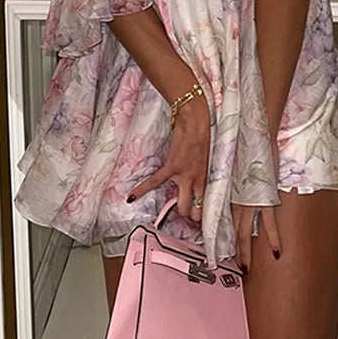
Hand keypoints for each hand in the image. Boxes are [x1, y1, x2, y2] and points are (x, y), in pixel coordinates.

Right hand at [127, 95, 210, 221]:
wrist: (194, 121)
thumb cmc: (201, 135)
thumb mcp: (205, 158)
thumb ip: (197, 173)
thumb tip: (190, 181)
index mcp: (204, 178)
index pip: (202, 205)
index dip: (197, 214)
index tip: (194, 217)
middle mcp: (195, 180)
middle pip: (190, 209)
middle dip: (186, 215)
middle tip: (182, 215)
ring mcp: (184, 175)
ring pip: (180, 204)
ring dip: (173, 210)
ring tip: (165, 216)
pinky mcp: (172, 167)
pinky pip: (154, 181)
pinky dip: (141, 189)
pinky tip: (132, 197)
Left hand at [231, 140, 281, 270]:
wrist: (254, 131)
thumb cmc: (243, 142)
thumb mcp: (230, 161)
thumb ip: (227, 174)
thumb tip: (224, 180)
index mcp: (227, 190)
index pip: (220, 218)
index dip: (218, 235)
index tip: (216, 248)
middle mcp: (235, 198)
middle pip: (232, 231)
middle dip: (231, 250)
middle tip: (230, 265)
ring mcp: (250, 200)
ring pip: (246, 232)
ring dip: (246, 251)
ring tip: (246, 268)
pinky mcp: (265, 197)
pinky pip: (270, 223)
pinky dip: (274, 238)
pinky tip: (277, 252)